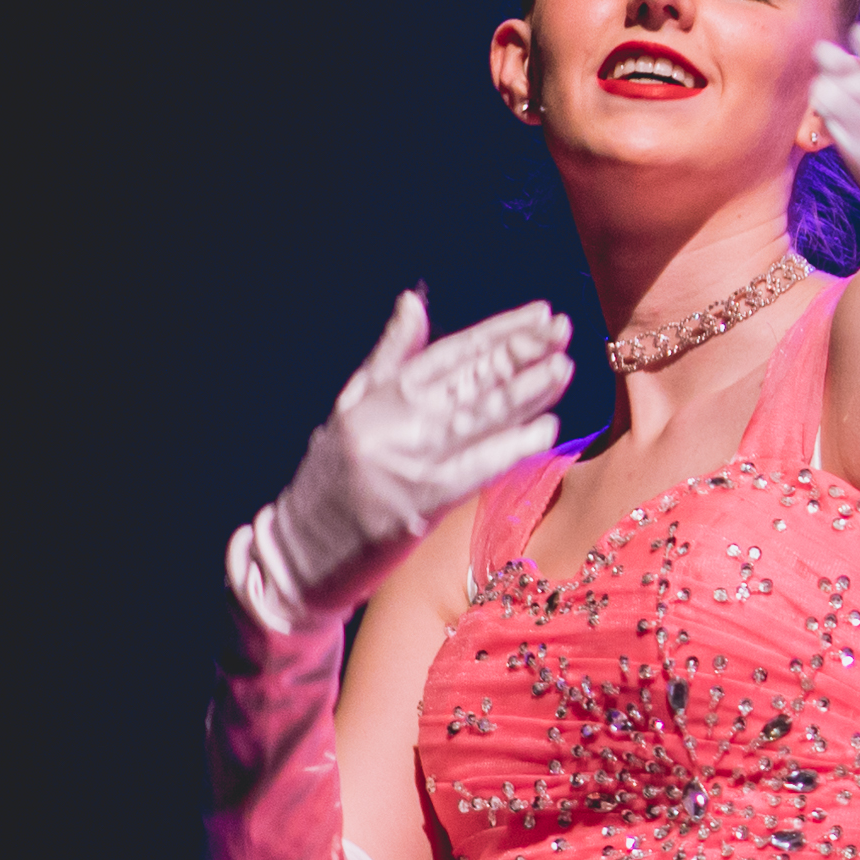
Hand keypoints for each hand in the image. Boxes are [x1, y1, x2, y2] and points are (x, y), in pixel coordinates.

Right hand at [233, 294, 573, 623]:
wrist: (295, 557)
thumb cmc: (329, 483)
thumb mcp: (351, 409)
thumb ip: (389, 357)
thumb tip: (413, 302)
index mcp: (379, 397)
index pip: (449, 354)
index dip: (497, 332)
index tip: (540, 315)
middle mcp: (392, 423)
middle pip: (467, 381)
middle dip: (520, 353)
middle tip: (563, 330)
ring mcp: (404, 464)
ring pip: (475, 419)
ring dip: (524, 393)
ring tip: (563, 368)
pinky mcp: (416, 507)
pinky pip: (472, 470)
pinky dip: (509, 450)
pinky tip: (544, 432)